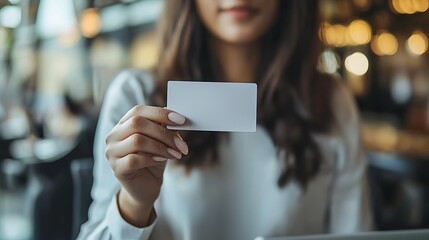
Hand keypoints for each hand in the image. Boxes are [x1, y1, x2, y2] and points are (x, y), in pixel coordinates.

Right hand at [105, 105, 187, 225]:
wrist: (146, 188)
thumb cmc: (153, 161)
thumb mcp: (160, 141)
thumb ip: (163, 128)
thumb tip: (173, 114)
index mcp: (123, 124)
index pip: (138, 111)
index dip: (160, 113)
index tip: (181, 120)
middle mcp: (114, 136)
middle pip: (137, 123)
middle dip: (164, 133)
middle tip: (181, 144)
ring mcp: (112, 153)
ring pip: (137, 141)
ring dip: (161, 147)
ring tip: (176, 154)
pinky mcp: (116, 169)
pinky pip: (134, 160)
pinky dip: (152, 159)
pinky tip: (162, 161)